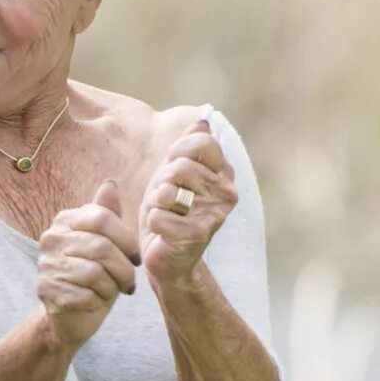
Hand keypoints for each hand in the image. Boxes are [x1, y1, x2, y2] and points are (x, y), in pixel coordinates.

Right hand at [36, 180, 139, 348]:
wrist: (71, 314)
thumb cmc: (94, 275)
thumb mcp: (106, 244)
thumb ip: (107, 215)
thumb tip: (110, 184)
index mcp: (65, 220)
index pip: (102, 217)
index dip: (127, 239)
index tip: (134, 257)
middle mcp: (51, 238)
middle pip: (101, 247)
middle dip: (123, 268)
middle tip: (128, 281)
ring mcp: (45, 264)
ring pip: (95, 272)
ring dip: (112, 286)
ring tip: (112, 290)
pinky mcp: (46, 290)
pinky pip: (85, 294)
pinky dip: (98, 301)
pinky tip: (95, 301)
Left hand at [140, 118, 237, 291]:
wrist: (170, 259)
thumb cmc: (171, 212)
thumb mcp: (176, 174)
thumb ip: (189, 148)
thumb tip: (204, 121)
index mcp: (224, 174)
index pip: (201, 142)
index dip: (178, 151)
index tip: (173, 170)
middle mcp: (227, 193)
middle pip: (180, 167)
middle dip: (162, 182)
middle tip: (167, 199)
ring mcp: (214, 215)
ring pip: (168, 190)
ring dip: (155, 202)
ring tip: (165, 213)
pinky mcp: (196, 236)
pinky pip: (158, 215)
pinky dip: (152, 222)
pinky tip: (163, 232)